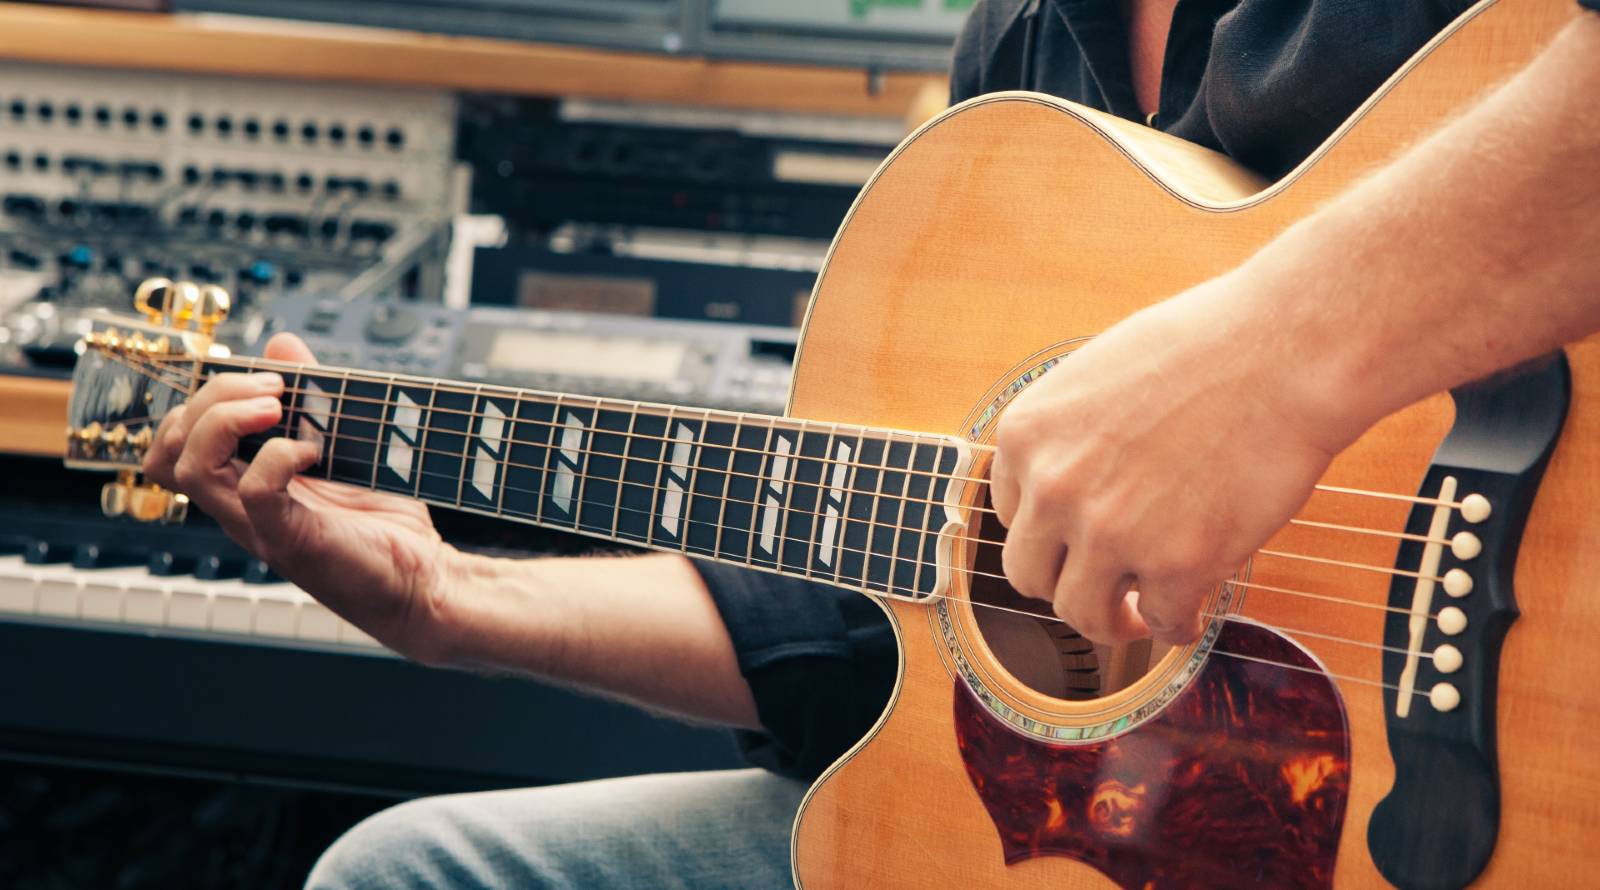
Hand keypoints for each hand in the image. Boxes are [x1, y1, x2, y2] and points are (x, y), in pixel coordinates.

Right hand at [143, 333, 463, 662]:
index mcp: (243, 482)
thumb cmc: (383, 520)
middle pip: (169, 447)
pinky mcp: (292, 541)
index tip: (263, 378)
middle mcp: (239, 505)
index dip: (200, 399)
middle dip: (210, 398)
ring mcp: (260, 526)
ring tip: (277, 406)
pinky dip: (277, 459)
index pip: (174, 441)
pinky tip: (313, 451)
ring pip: (189, 467)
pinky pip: (255, 493)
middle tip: (273, 389)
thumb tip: (280, 345)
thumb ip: (310, 397)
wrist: (425, 581)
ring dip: (224, 421)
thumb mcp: (344, 444)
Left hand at [989, 276, 1354, 644]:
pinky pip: (1163, 624)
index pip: (1009, 513)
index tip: (1077, 537)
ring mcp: (1111, 533)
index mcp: (1026, 436)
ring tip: (1139, 613)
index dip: (1048, 530)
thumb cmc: (1207, 345)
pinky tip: (1191, 612)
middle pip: (1029, 574)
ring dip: (1110, 620)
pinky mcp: (1177, 565)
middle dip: (1066, 582)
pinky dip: (1176, 626)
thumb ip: (1069, 435)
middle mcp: (1053, 489)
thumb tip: (1070, 484)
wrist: (1284, 348)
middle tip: (1102, 583)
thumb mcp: (1099, 376)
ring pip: (1082, 614)